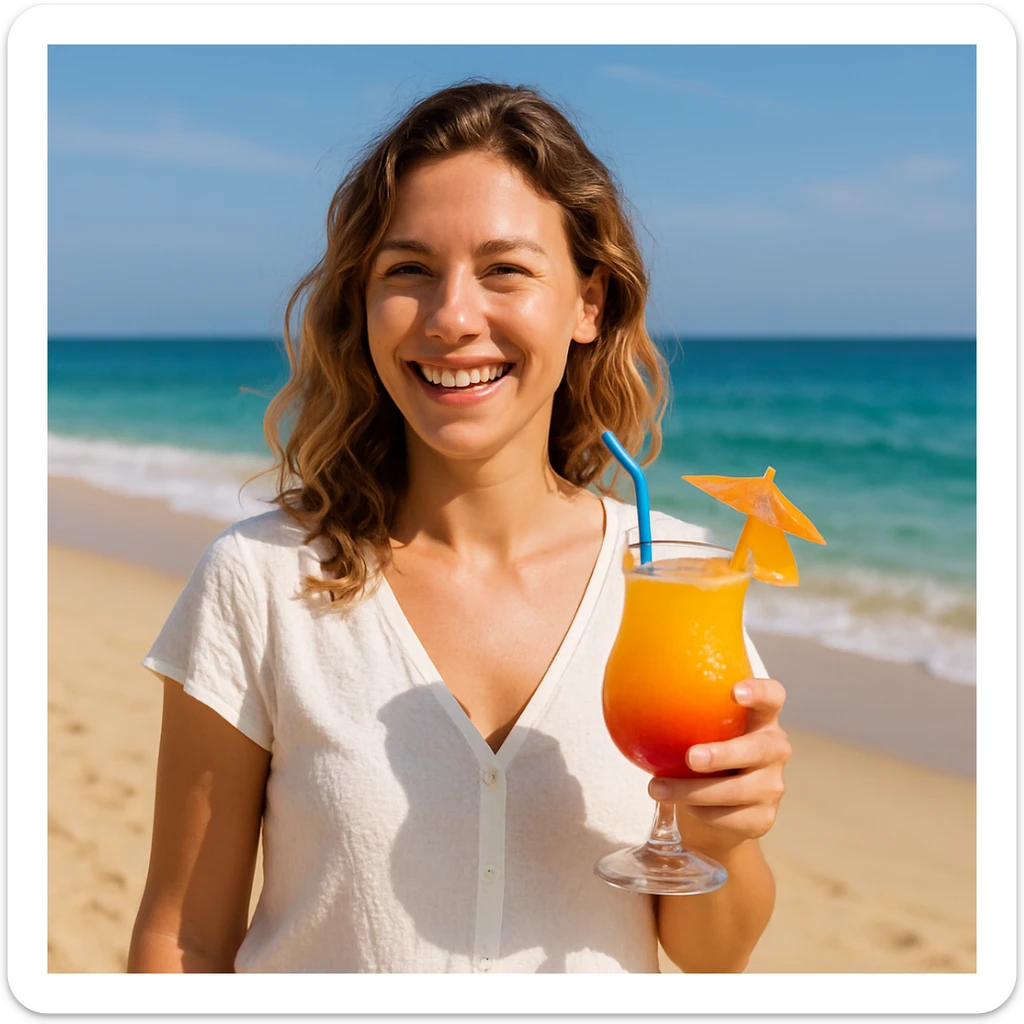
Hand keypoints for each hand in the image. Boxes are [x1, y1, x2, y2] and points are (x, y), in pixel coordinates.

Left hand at [647, 677, 790, 857]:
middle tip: (691, 756)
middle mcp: (774, 749)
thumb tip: (629, 687)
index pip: (772, 697)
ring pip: (736, 790)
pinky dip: (698, 812)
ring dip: (693, 791)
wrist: (717, 811)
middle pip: (759, 749)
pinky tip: (678, 808)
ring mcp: (771, 786)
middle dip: (725, 753)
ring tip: (656, 788)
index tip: (735, 691)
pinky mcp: (762, 818)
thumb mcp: (697, 731)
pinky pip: (727, 817)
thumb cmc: (701, 754)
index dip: (759, 692)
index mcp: (760, 718)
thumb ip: (683, 712)